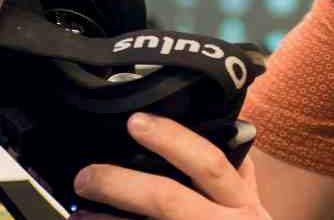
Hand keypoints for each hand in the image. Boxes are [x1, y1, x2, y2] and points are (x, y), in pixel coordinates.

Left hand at [71, 113, 271, 219]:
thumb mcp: (254, 210)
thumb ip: (240, 179)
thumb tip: (227, 135)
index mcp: (241, 203)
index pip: (208, 163)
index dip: (172, 140)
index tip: (135, 122)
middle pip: (167, 198)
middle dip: (122, 184)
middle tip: (86, 176)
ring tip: (79, 212)